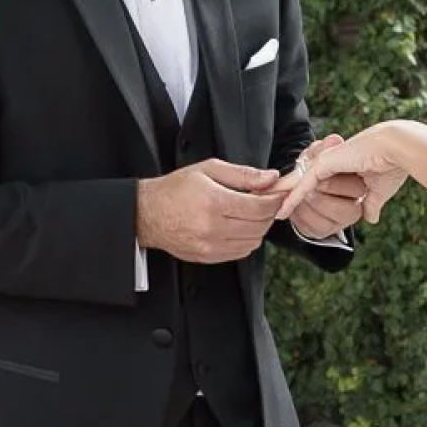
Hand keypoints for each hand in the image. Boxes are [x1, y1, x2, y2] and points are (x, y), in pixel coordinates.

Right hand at [136, 159, 287, 265]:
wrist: (147, 214)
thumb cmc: (176, 188)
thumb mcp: (208, 170)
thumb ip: (243, 174)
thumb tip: (272, 177)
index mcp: (213, 201)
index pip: (259, 208)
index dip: (275, 200)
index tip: (278, 193)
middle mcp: (213, 227)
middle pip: (260, 226)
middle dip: (269, 213)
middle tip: (265, 201)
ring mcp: (210, 246)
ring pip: (253, 242)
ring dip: (258, 228)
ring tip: (250, 213)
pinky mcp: (208, 257)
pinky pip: (240, 252)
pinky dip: (246, 240)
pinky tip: (239, 226)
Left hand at [276, 123, 410, 225]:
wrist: (397, 150)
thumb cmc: (391, 167)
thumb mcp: (377, 191)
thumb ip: (370, 204)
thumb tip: (370, 218)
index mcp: (341, 166)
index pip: (315, 184)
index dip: (300, 196)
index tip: (288, 211)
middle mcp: (330, 163)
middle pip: (301, 184)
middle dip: (284, 198)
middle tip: (270, 212)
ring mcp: (326, 162)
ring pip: (299, 186)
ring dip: (285, 201)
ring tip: (270, 215)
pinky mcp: (324, 164)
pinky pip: (303, 185)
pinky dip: (292, 199)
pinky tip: (282, 213)